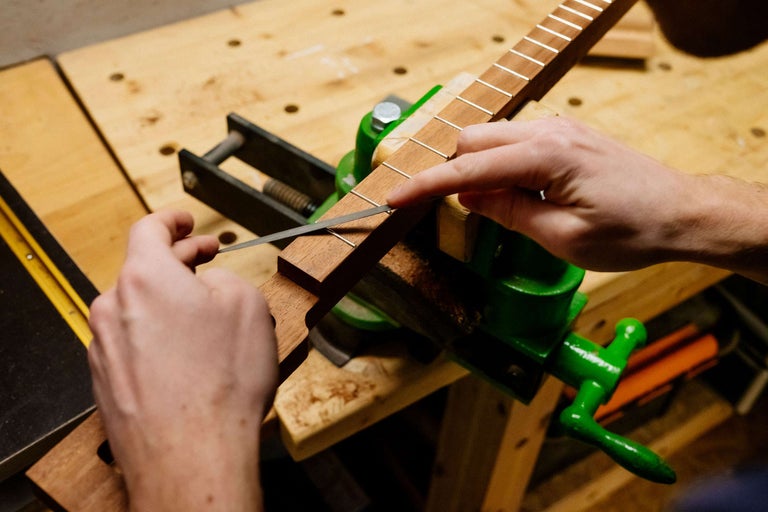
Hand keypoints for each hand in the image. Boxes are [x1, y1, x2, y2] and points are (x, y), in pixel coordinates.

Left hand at [88, 210, 276, 510]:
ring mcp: (105, 346)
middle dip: (180, 262)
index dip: (172, 220)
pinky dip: (158, 338)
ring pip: (139, 308)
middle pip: (144, 269)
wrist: (190, 453)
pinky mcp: (106, 380)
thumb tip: (211, 283)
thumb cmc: (218, 386)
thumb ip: (225, 278)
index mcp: (146, 276)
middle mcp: (115, 307)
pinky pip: (133, 343)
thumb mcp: (248, 306)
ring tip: (206, 320)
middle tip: (206, 261)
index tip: (184, 221)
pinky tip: (188, 358)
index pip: (149, 229)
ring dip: (169, 303)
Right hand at [387, 117, 767, 279]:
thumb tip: (466, 198)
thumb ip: (509, 213)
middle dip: (451, 173)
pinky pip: (515, 142)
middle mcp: (549, 132)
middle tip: (449, 213)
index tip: (393, 197)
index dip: (426, 185)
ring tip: (489, 209)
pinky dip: (499, 165)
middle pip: (473, 141)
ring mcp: (559, 128)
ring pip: (492, 139)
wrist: (681, 212)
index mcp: (547, 157)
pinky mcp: (565, 135)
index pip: (468, 170)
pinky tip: (513, 194)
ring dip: (477, 170)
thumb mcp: (563, 238)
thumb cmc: (631, 231)